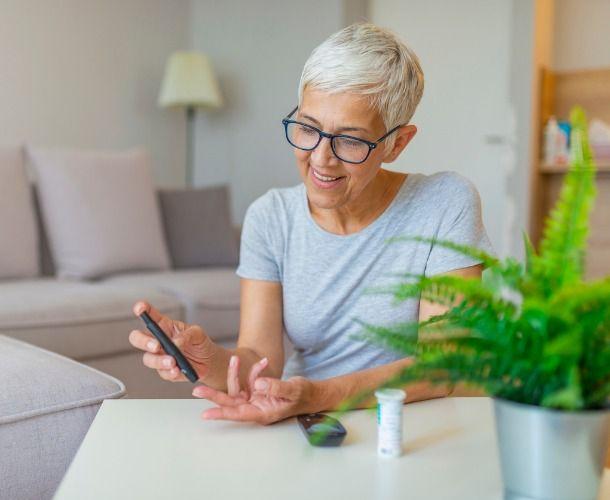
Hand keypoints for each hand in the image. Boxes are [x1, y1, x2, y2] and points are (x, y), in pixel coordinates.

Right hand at [128, 301, 214, 381]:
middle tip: (156, 346)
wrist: (208, 362)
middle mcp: (158, 340)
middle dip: (143, 341)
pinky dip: (169, 372)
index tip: (140, 308)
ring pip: (148, 358)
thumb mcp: (198, 333)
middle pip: (137, 338)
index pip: (149, 316)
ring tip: (173, 362)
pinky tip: (176, 370)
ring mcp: (159, 356)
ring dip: (159, 360)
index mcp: (164, 325)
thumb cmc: (200, 343)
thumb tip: (176, 342)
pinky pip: (161, 372)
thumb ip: (187, 335)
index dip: (141, 310)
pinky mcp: (164, 370)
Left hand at [192, 355, 314, 424]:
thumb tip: (257, 385)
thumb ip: (275, 387)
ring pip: (239, 387)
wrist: (312, 393)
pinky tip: (263, 362)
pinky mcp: (259, 391)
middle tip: (197, 390)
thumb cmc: (304, 395)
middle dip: (214, 395)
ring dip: (237, 373)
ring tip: (236, 359)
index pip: (238, 414)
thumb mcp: (292, 390)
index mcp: (263, 412)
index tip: (205, 414)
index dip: (221, 413)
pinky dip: (254, 370)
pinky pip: (251, 380)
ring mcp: (257, 399)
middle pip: (231, 402)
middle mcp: (257, 407)